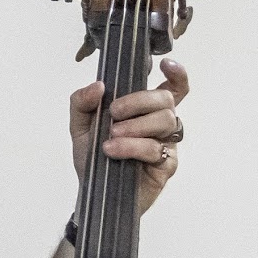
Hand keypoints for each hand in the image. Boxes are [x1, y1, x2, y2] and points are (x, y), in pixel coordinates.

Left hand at [69, 57, 187, 214]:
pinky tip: (113, 151)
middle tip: (114, 114)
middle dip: (138, 101)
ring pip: (166, 120)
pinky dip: (132, 147)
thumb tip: (98, 85)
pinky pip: (156, 149)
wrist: (92, 193)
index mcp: (143, 110)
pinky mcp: (167, 165)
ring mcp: (166, 144)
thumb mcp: (79, 126)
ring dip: (135, 126)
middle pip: (166, 99)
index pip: (171, 88)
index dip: (177, 75)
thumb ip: (82, 102)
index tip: (166, 65)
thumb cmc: (92, 157)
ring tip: (111, 137)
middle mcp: (159, 124)